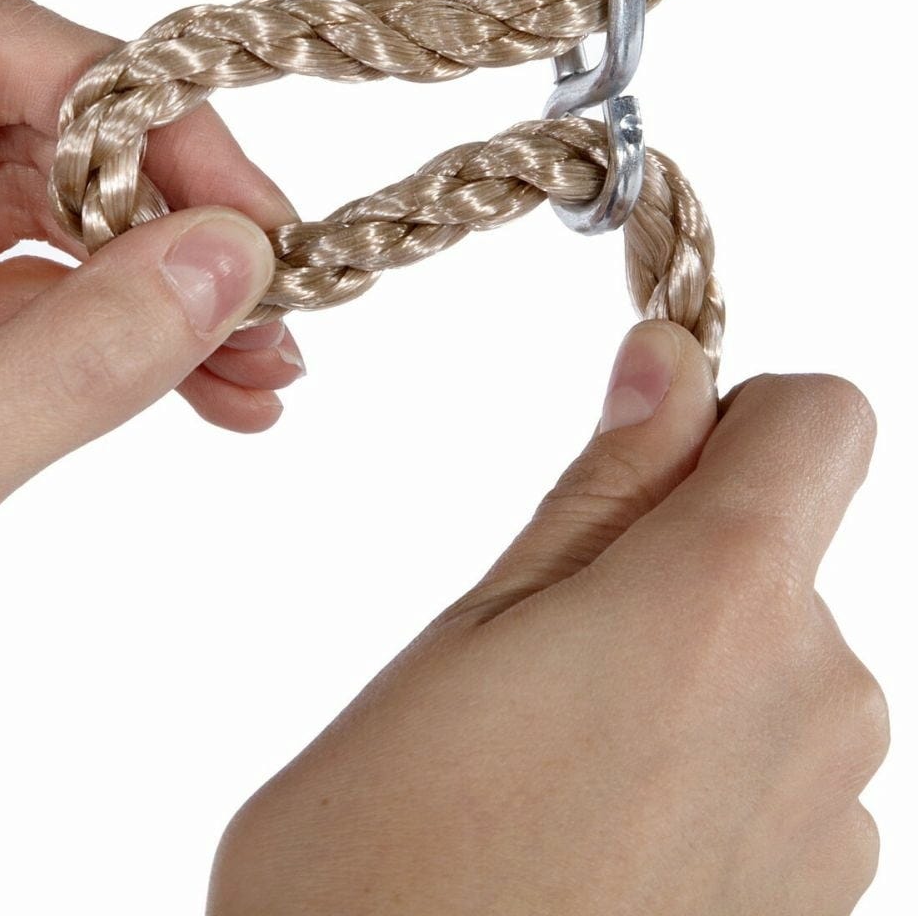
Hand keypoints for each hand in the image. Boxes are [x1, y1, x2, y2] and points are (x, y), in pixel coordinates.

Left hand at [0, 0, 302, 915]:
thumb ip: (78, 358)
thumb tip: (234, 255)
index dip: (130, 104)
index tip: (239, 204)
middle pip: (19, 142)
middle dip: (157, 207)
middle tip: (274, 288)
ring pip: (30, 243)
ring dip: (150, 290)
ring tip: (269, 363)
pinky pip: (18, 330)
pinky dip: (110, 356)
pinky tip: (205, 400)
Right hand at [210, 324, 888, 915]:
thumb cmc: (391, 858)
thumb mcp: (469, 632)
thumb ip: (601, 492)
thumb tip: (672, 363)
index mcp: (723, 605)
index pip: (820, 422)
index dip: (735, 412)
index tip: (642, 457)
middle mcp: (821, 703)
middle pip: (781, 553)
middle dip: (675, 563)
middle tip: (539, 648)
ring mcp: (833, 821)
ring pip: (773, 665)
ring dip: (685, 672)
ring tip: (554, 758)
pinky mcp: (818, 906)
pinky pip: (779, 773)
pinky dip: (703, 770)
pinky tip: (595, 834)